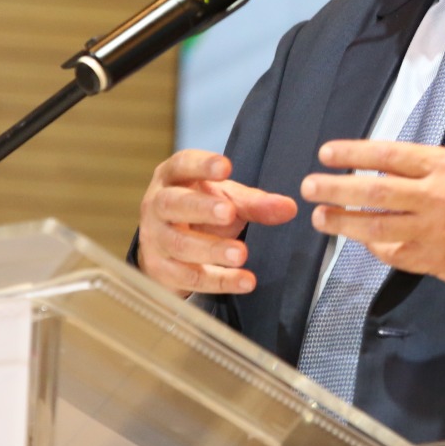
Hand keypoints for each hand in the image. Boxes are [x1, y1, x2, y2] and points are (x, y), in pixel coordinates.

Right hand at [136, 150, 297, 295]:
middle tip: (228, 212)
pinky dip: (219, 281)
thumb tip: (289, 208)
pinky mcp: (161, 270)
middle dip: (202, 208)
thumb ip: (255, 203)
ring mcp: (155, 239)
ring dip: (212, 250)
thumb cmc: (199, 212)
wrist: (168, 248)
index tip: (225, 167)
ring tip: (241, 253)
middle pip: (173, 204)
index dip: (201, 165)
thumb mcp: (226, 200)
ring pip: (180, 244)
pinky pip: (189, 277)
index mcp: (172, 178)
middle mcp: (157, 205)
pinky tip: (244, 281)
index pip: (182, 164)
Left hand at [301, 139, 444, 298]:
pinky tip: (363, 240)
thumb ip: (423, 169)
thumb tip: (377, 171)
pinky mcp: (436, 263)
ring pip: (376, 229)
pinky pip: (395, 256)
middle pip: (374, 193)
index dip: (354, 153)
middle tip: (309, 187)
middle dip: (336, 190)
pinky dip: (375, 247)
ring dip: (343, 223)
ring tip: (321, 217)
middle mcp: (438, 198)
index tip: (326, 152)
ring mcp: (435, 234)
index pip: (389, 156)